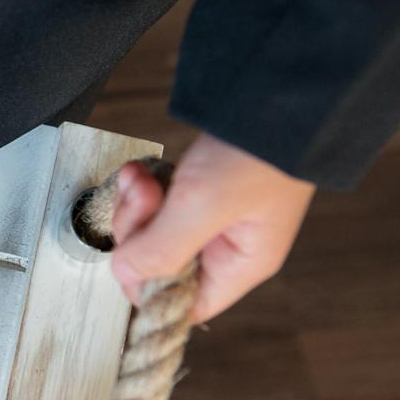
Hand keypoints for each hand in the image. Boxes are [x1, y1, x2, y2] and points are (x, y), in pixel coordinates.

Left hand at [107, 134, 316, 324]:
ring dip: (136, 205)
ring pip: (150, 232)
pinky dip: (141, 187)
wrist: (274, 93)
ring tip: (141, 178)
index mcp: (241, 264)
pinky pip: (156, 203)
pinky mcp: (197, 190)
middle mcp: (227, 247)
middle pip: (158, 266)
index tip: (130, 258)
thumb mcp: (203, 207)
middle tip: (141, 198)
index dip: (147, 290)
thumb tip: (126, 276)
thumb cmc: (257, 153)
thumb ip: (161, 249)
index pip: (182, 305)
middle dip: (137, 232)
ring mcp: (211, 218)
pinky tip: (142, 170)